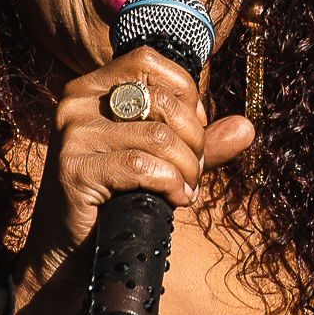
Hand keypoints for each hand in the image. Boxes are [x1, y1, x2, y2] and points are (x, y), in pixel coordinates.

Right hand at [10, 46, 254, 314]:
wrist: (66, 253)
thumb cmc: (114, 201)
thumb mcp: (160, 162)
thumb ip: (199, 142)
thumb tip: (247, 127)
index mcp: (92, 88)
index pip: (149, 61)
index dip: (186, 94)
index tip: (192, 133)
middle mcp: (76, 102)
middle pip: (162, 101)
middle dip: (194, 140)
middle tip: (193, 172)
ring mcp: (72, 135)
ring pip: (159, 138)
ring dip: (187, 170)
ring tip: (185, 190)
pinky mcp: (73, 169)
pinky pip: (142, 168)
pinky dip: (170, 185)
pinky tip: (173, 200)